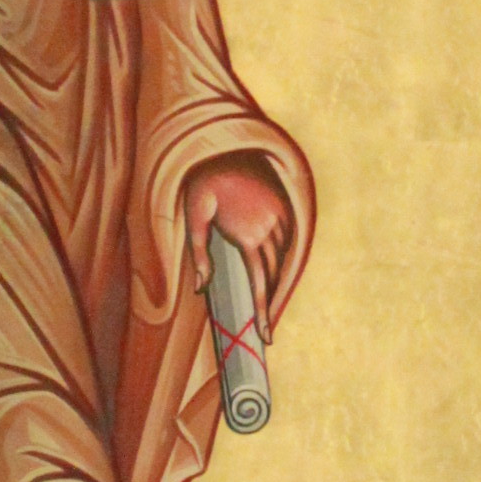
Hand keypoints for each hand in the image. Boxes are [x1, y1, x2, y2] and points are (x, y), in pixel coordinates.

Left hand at [183, 152, 292, 339]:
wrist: (226, 145)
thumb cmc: (204, 182)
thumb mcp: (194, 216)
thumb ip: (198, 253)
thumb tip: (200, 288)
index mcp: (248, 235)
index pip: (260, 282)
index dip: (263, 311)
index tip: (266, 336)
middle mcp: (270, 228)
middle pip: (274, 275)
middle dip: (269, 303)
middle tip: (264, 331)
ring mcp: (280, 216)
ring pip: (282, 259)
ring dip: (274, 281)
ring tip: (265, 304)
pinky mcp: (284, 207)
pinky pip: (286, 241)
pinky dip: (279, 258)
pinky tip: (270, 269)